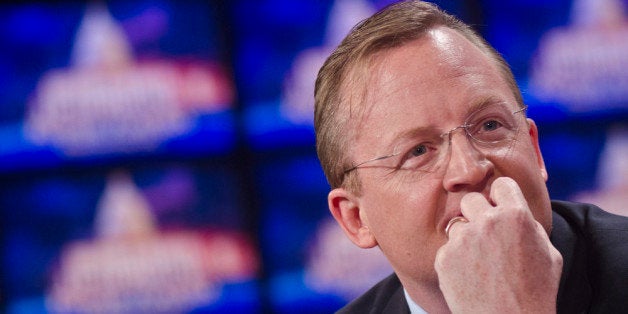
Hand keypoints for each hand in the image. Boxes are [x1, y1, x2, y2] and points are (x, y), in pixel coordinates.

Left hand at [435, 177, 562, 312]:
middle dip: (476, 213)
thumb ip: (528, 225)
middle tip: (484, 234)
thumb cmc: (534, 292)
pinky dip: (455, 260)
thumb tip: (514, 209)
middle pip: (470, 199)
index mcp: (516, 216)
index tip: (498, 205)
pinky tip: (469, 276)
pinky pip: (447, 249)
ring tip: (480, 263)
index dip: (501, 196)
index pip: (501, 184)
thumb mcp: (548, 254)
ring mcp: (463, 239)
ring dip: (465, 238)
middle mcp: (487, 221)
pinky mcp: (445, 257)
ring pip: (457, 225)